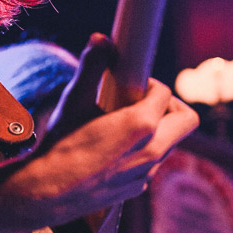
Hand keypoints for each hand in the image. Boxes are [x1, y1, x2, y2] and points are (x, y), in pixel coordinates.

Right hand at [34, 33, 198, 215]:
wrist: (45, 193)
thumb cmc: (59, 146)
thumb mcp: (74, 101)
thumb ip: (91, 66)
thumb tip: (100, 38)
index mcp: (142, 126)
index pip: (165, 93)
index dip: (150, 84)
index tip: (132, 84)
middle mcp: (152, 151)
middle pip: (187, 121)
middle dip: (170, 106)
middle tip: (144, 102)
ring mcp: (147, 173)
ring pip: (171, 143)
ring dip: (158, 129)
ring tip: (126, 123)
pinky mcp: (137, 188)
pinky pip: (152, 164)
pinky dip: (144, 151)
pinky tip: (115, 148)